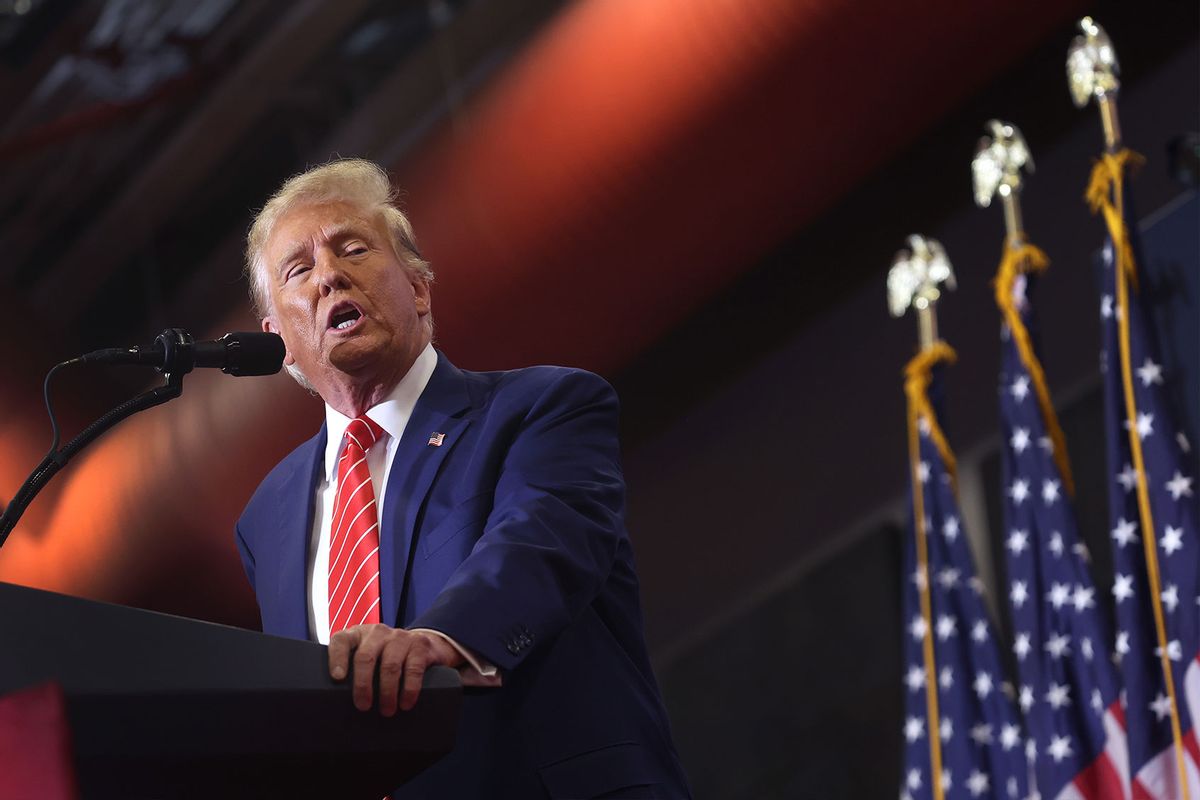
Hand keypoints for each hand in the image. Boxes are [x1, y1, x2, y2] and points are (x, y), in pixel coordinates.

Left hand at [328, 625, 463, 714]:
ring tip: (386, 710)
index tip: (338, 678)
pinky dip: (409, 690)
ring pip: (389, 665)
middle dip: (363, 685)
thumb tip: (334, 698)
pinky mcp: (420, 645)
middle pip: (365, 656)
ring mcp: (400, 636)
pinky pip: (413, 669)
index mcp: (359, 634)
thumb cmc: (387, 657)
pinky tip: (405, 703)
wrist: (423, 645)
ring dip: (387, 692)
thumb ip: (353, 669)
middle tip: (363, 706)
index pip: (341, 640)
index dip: (337, 658)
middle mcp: (378, 632)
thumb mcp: (368, 656)